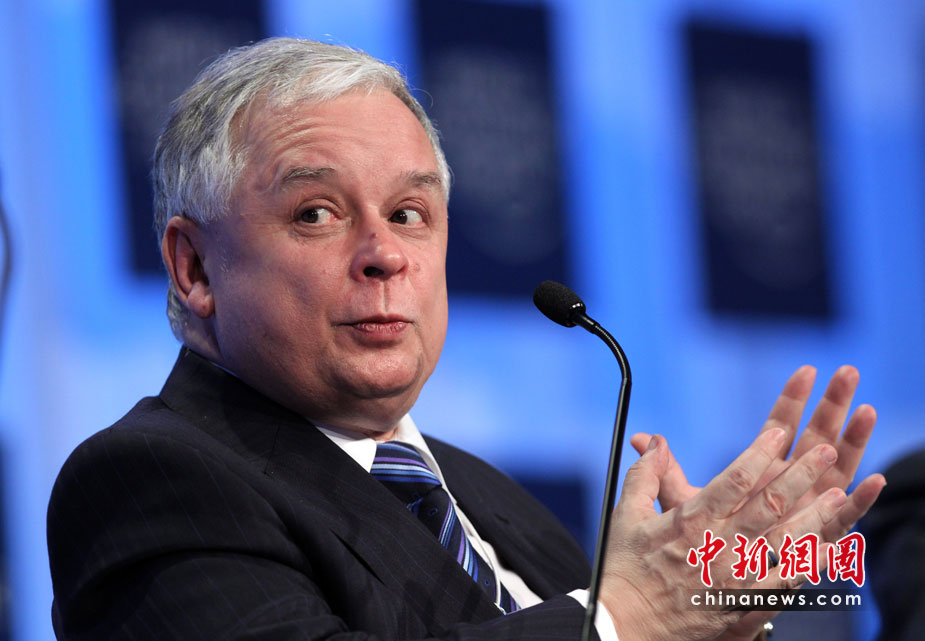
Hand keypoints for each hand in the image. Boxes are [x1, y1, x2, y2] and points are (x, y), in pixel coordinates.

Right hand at [599, 366, 885, 640]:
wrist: (627, 626)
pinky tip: (832, 550)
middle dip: (799, 475)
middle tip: (824, 451)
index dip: (759, 453)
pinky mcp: (742, 603)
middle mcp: (719, 544)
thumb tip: (654, 441)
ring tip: (839, 494)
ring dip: (815, 516)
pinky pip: (785, 584)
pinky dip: (810, 566)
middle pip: (768, 504)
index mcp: (691, 519)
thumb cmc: (625, 569)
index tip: (780, 432)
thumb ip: (645, 474)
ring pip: (785, 541)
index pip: (734, 479)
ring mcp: (735, 576)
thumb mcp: (627, 515)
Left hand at [629, 365, 883, 543]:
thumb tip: (641, 439)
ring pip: (835, 473)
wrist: (710, 592)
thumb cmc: (700, 547)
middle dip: (832, 407)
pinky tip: (874, 481)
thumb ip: (666, 473)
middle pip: (814, 440)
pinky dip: (859, 504)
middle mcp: (789, 489)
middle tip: (848, 372)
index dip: (792, 399)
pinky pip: (843, 524)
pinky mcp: (815, 544)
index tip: (806, 369)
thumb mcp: (684, 506)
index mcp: (760, 476)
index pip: (779, 429)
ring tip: (867, 410)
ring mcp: (805, 513)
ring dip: (854, 442)